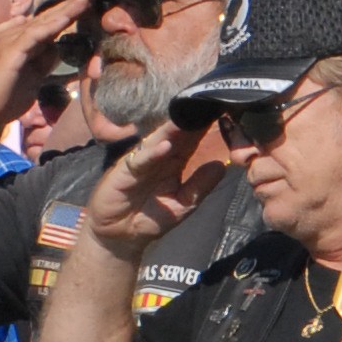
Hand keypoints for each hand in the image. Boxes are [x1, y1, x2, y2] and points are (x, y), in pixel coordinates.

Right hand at [82, 117, 210, 254]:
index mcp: (173, 163)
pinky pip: (139, 161)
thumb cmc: (150, 219)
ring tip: (190, 118)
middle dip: (191, 121)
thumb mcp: (183, 205)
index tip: (221, 112)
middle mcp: (158, 158)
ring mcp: (141, 162)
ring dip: (173, 130)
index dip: (204, 128)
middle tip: (208, 104)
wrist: (120, 237)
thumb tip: (221, 166)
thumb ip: (200, 186)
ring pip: (158, 142)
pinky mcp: (124, 172)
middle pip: (176, 136)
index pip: (190, 141)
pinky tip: (164, 146)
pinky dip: (151, 153)